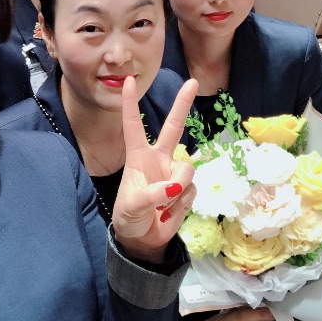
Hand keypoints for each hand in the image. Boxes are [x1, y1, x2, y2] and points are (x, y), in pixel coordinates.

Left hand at [112, 76, 197, 263]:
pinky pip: (191, 191)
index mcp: (138, 156)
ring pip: (186, 170)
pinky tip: (169, 212)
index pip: (133, 126)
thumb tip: (173, 188)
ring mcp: (174, 174)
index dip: (130, 104)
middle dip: (183, 105)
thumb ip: (151, 195)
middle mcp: (159, 159)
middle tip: (193, 82)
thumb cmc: (129, 216)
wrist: (142, 239)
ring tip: (161, 207)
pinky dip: (181, 204)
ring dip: (176, 190)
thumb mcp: (131, 206)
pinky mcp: (186, 190)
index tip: (128, 81)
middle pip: (174, 128)